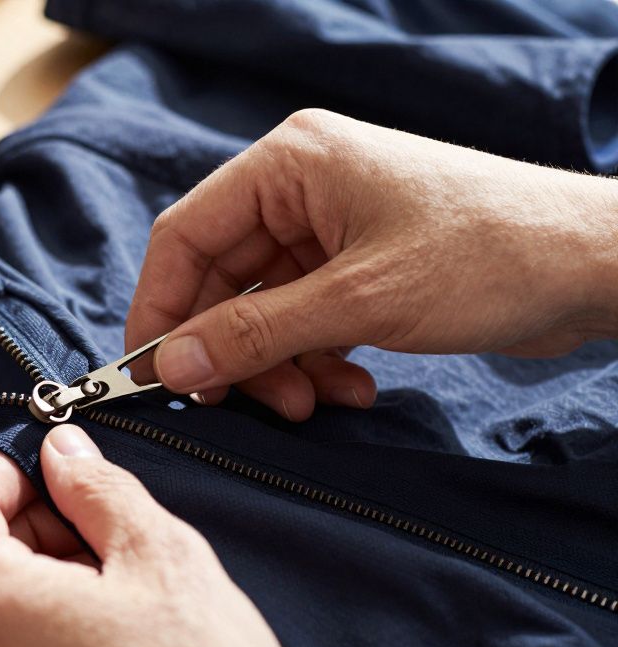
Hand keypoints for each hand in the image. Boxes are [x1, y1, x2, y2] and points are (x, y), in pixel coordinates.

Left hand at [0, 425, 314, 646]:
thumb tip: (65, 455)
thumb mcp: (161, 558)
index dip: (2, 475)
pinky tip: (92, 630)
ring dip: (23, 577)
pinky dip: (24, 629)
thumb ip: (98, 491)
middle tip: (83, 523)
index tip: (46, 470)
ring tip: (102, 582)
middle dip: (15, 526)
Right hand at [127, 109, 617, 419]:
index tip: (151, 375)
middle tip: (239, 404)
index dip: (161, 309)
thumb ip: (255, 332)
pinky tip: (350, 387)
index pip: (186, 236)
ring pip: (262, 307)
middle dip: (233, 349)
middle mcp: (301, 188)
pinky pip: (303, 318)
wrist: (596, 265)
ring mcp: (330, 226)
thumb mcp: (358, 300)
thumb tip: (171, 364)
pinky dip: (314, 359)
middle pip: (222, 278)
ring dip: (278, 364)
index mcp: (289, 164)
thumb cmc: (488, 255)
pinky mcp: (358, 263)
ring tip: (313, 404)